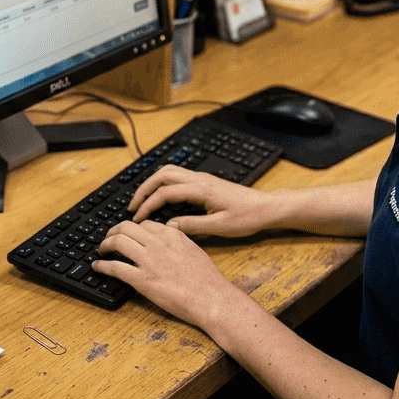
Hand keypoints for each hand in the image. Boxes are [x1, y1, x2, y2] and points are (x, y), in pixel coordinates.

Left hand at [92, 220, 245, 325]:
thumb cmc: (208, 280)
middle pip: (127, 228)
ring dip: (105, 245)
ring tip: (102, 251)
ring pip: (118, 242)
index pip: (145, 224)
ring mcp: (149, 261)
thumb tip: (171, 230)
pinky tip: (98, 267)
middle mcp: (158, 244)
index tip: (128, 235)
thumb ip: (180, 239)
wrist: (212, 299)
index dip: (132, 228)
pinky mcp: (143, 280)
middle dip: (113, 232)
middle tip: (109, 239)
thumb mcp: (195, 250)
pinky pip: (116, 268)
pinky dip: (102, 266)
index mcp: (172, 235)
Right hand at [129, 165, 274, 237]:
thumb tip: (169, 226)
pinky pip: (178, 177)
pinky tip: (161, 198)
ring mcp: (202, 178)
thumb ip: (192, 226)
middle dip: (144, 189)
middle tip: (132, 206)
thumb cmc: (248, 217)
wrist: (266, 207)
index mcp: (201, 189)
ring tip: (142, 201)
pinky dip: (163, 184)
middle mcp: (200, 179)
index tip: (138, 218)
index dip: (148, 205)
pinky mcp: (205, 182)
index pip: (165, 193)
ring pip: (169, 172)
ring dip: (152, 184)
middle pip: (162, 175)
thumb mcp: (220, 226)